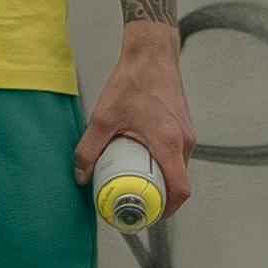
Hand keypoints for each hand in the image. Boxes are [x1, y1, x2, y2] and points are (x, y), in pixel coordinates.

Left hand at [75, 21, 194, 216]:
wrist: (151, 53)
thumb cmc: (132, 81)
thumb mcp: (103, 117)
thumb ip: (89, 148)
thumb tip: (80, 175)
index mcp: (169, 143)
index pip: (180, 189)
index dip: (168, 209)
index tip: (151, 214)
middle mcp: (184, 140)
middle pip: (179, 181)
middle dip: (160, 196)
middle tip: (136, 201)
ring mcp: (187, 133)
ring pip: (178, 167)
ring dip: (161, 177)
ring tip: (135, 180)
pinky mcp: (183, 126)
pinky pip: (177, 153)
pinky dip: (163, 162)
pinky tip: (142, 158)